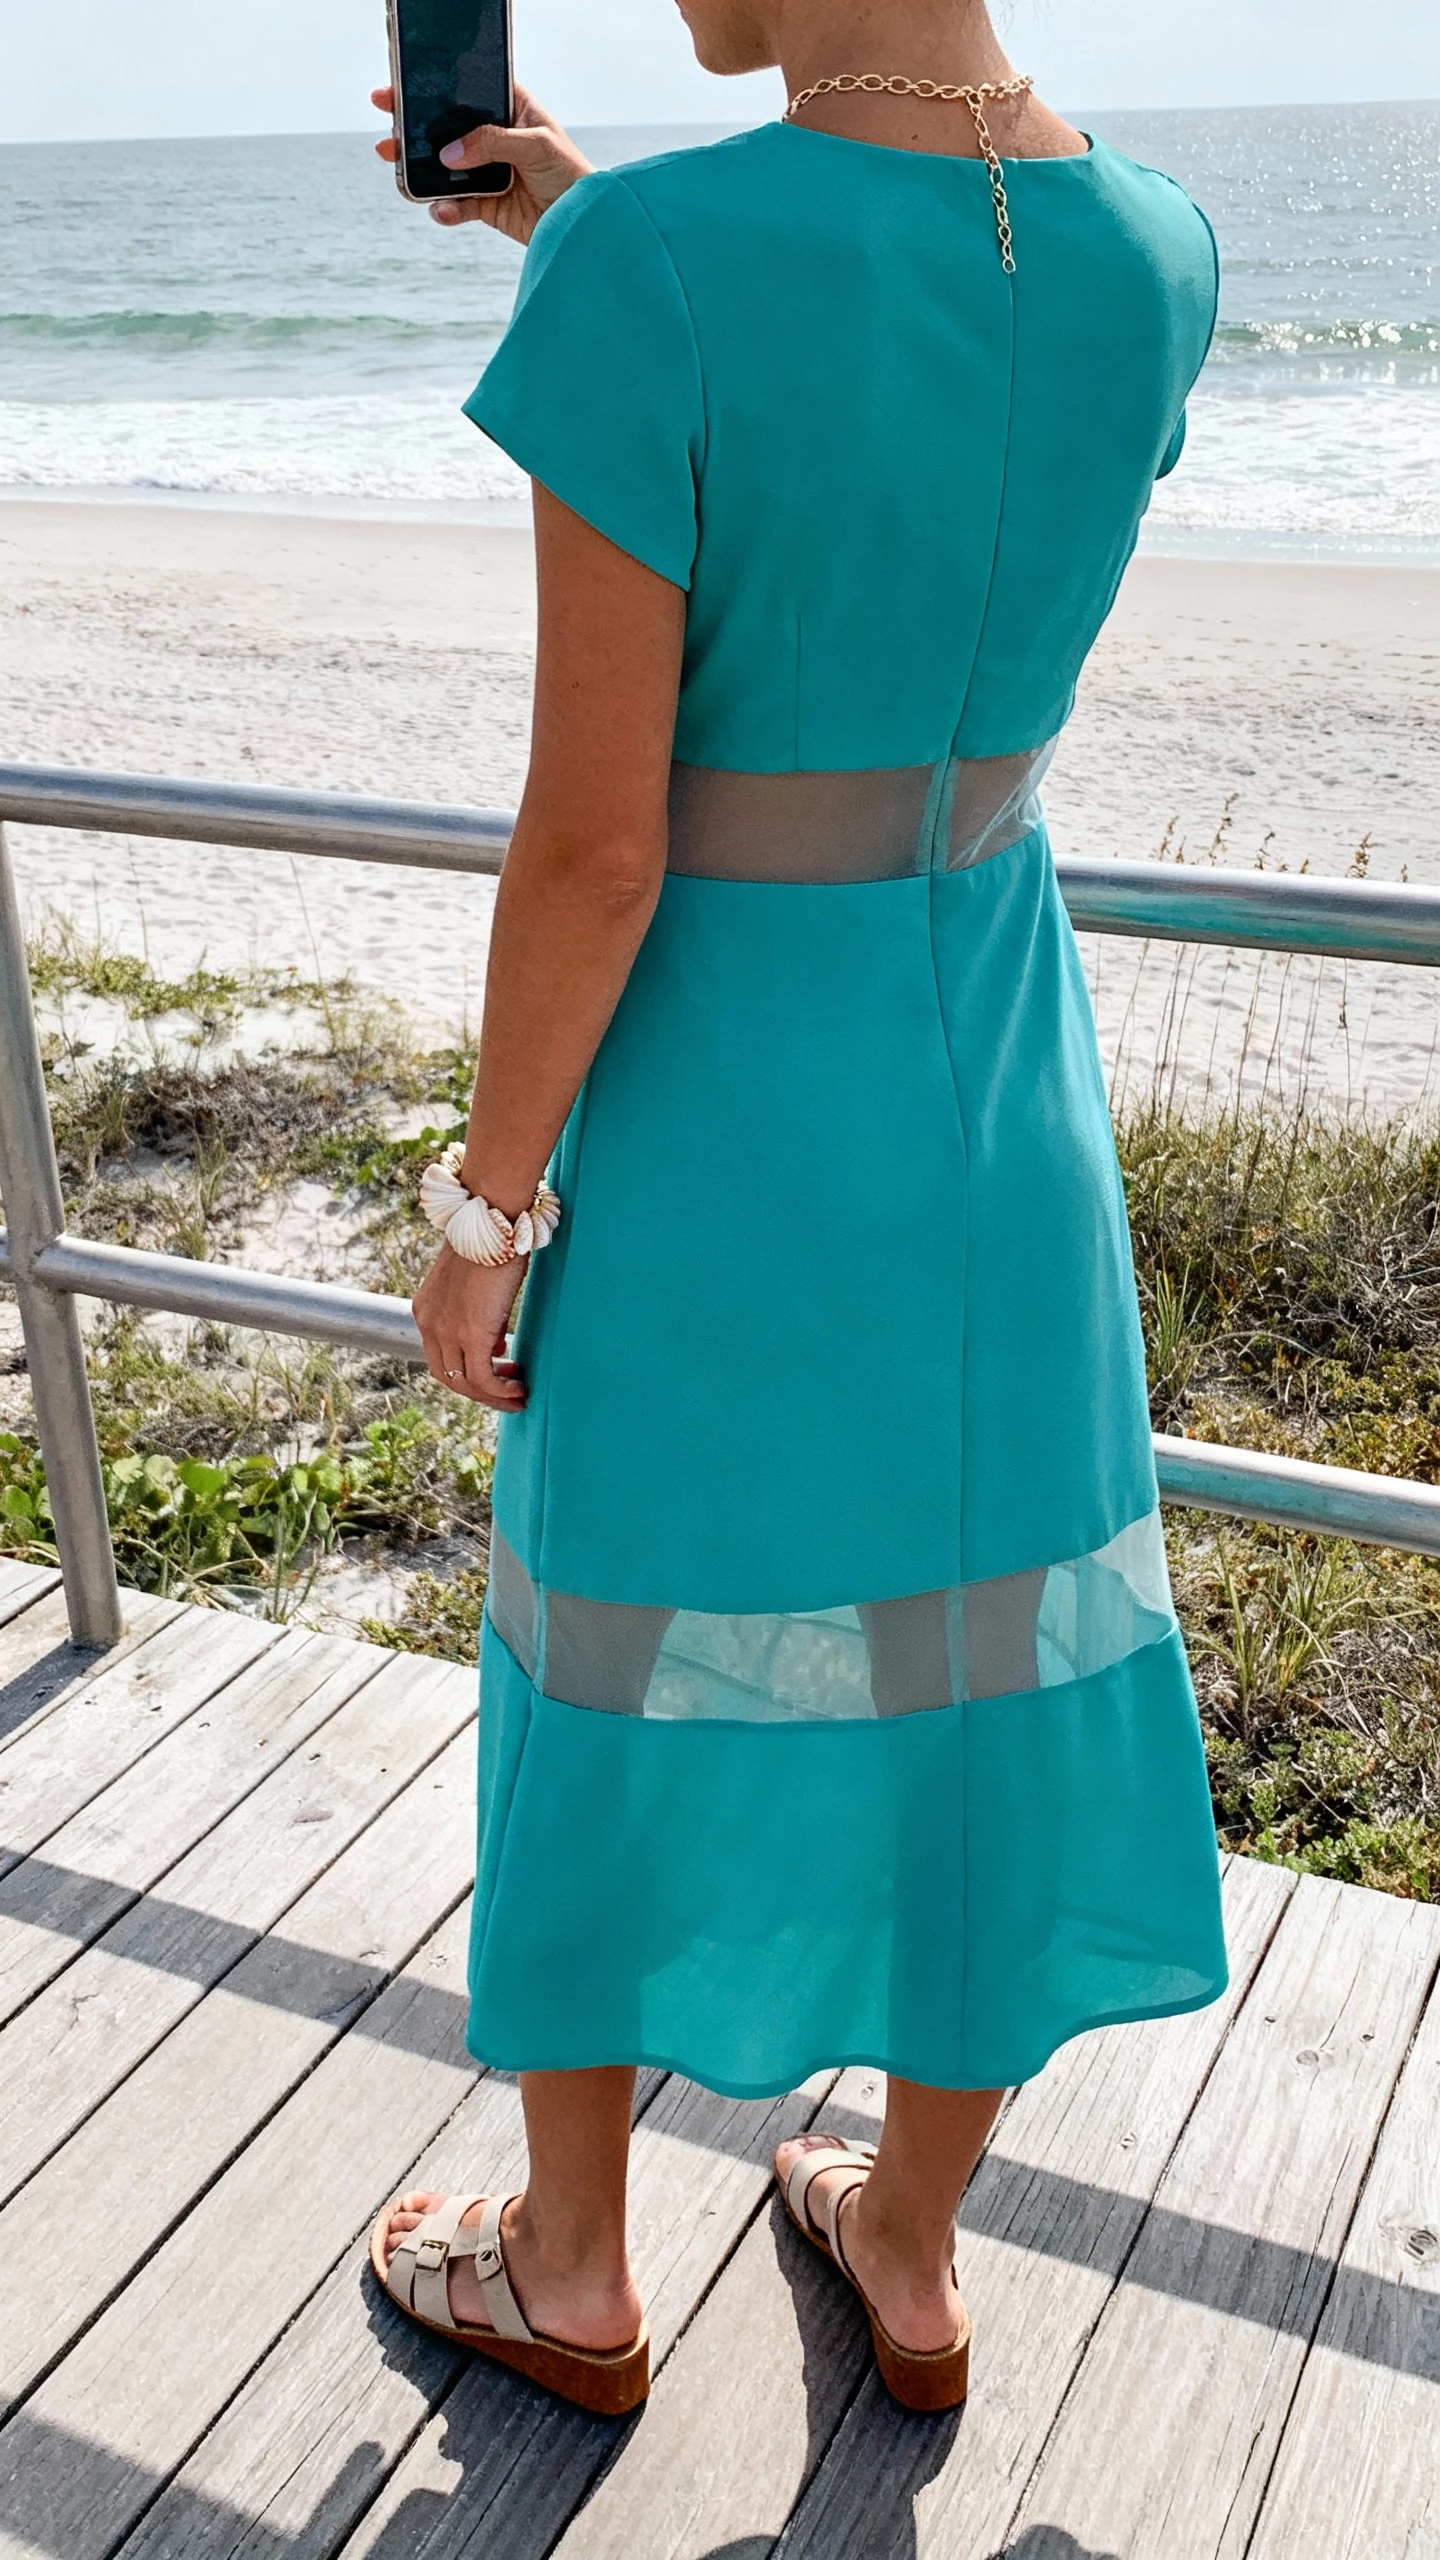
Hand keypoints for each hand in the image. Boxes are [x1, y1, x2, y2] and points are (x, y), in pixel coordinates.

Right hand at [371, 83, 593, 244]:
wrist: (587, 227)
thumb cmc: (572, 175)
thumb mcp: (535, 145)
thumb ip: (491, 142)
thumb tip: (448, 154)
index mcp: (511, 109)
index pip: (467, 90)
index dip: (435, 87)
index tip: (402, 86)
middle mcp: (496, 138)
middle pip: (447, 129)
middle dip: (416, 130)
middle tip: (390, 130)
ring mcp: (489, 172)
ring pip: (446, 168)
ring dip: (421, 170)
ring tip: (400, 167)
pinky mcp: (488, 206)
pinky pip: (458, 205)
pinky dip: (446, 209)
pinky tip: (441, 209)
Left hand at [412, 1243, 527, 1411]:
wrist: (491, 1221)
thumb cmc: (491, 1241)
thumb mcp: (476, 1284)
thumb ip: (479, 1314)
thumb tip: (496, 1344)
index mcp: (425, 1309)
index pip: (439, 1355)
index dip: (466, 1370)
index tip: (497, 1366)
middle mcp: (428, 1323)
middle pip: (447, 1376)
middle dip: (479, 1390)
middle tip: (507, 1391)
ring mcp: (446, 1331)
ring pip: (464, 1383)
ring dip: (492, 1395)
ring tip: (518, 1394)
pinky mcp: (470, 1334)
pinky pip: (482, 1378)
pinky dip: (500, 1390)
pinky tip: (518, 1388)